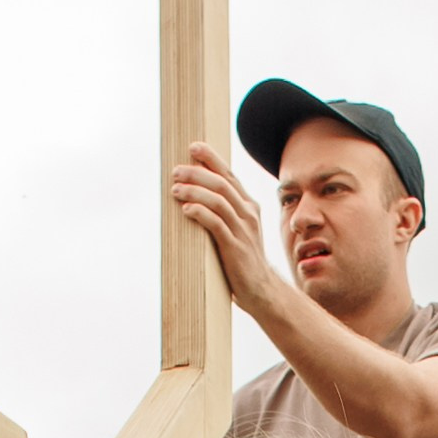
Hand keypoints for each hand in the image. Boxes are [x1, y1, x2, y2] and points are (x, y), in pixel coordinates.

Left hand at [168, 139, 282, 312]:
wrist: (262, 290)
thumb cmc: (243, 260)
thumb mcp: (236, 230)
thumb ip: (223, 213)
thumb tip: (193, 197)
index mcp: (249, 206)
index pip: (229, 175)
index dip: (211, 159)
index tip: (193, 147)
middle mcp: (248, 214)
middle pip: (221, 184)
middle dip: (197, 173)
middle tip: (176, 171)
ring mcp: (243, 230)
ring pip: (218, 201)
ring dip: (195, 192)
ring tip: (175, 190)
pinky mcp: (235, 248)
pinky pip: (217, 224)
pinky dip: (200, 214)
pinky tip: (186, 210)